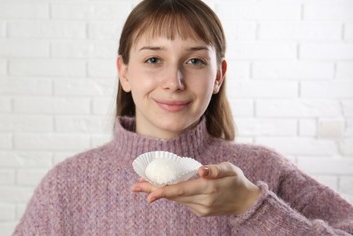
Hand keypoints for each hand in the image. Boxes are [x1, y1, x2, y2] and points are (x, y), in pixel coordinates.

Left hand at [131, 162, 260, 216]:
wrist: (246, 202)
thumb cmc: (237, 180)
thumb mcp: (230, 169)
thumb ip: (215, 169)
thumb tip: (201, 169)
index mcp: (209, 188)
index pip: (181, 190)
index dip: (163, 192)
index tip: (148, 194)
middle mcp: (203, 201)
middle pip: (174, 196)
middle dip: (154, 190)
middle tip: (135, 186)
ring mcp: (201, 209)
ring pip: (176, 199)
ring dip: (160, 192)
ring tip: (143, 185)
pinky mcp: (200, 211)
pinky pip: (183, 201)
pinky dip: (171, 194)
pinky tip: (162, 188)